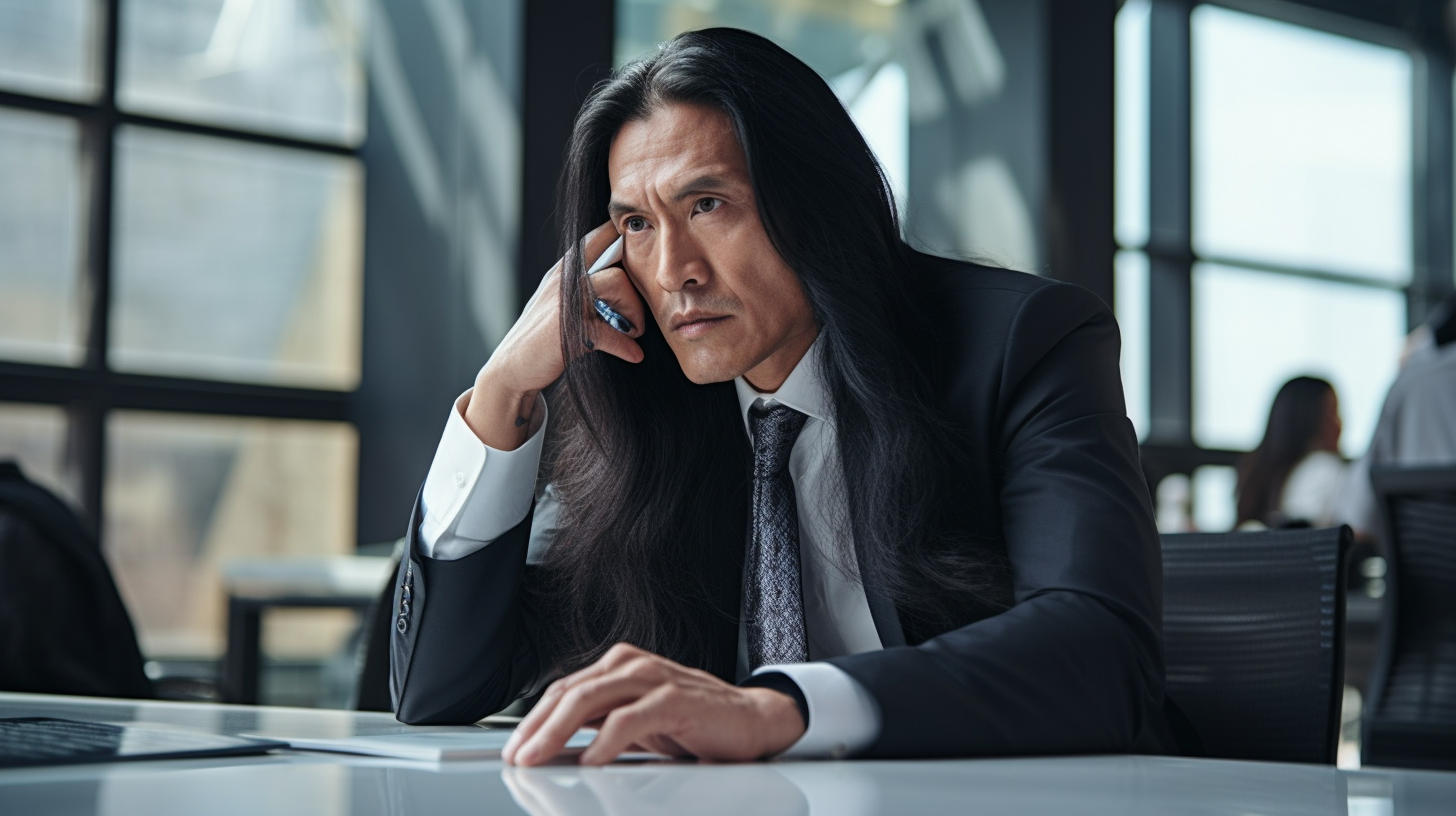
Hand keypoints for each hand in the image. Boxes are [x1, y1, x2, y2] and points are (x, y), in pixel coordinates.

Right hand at [465, 222, 647, 449]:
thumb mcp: (565, 306)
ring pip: (616, 282)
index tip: (643, 254)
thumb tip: (634, 289)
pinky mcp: (568, 330)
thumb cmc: (544, 338)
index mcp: (565, 271)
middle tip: (636, 317)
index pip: (597, 237)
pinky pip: (611, 332)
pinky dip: (626, 346)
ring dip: (633, 311)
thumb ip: (592, 292)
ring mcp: (564, 302)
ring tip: (633, 331)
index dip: (623, 238)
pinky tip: (633, 354)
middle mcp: (564, 279)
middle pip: (615, 258)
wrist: (512, 369)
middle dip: (636, 288)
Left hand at [502, 643, 805, 765]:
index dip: (533, 721)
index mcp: (618, 668)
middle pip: (570, 693)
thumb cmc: (692, 722)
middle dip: (536, 727)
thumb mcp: (635, 724)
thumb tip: (554, 747)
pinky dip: (606, 740)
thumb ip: (599, 726)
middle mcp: (631, 666)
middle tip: (516, 757)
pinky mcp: (676, 698)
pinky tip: (592, 760)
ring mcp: (653, 678)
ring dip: (558, 732)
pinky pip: (631, 718)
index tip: (513, 750)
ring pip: (591, 700)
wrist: (750, 720)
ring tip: (539, 757)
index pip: (563, 691)